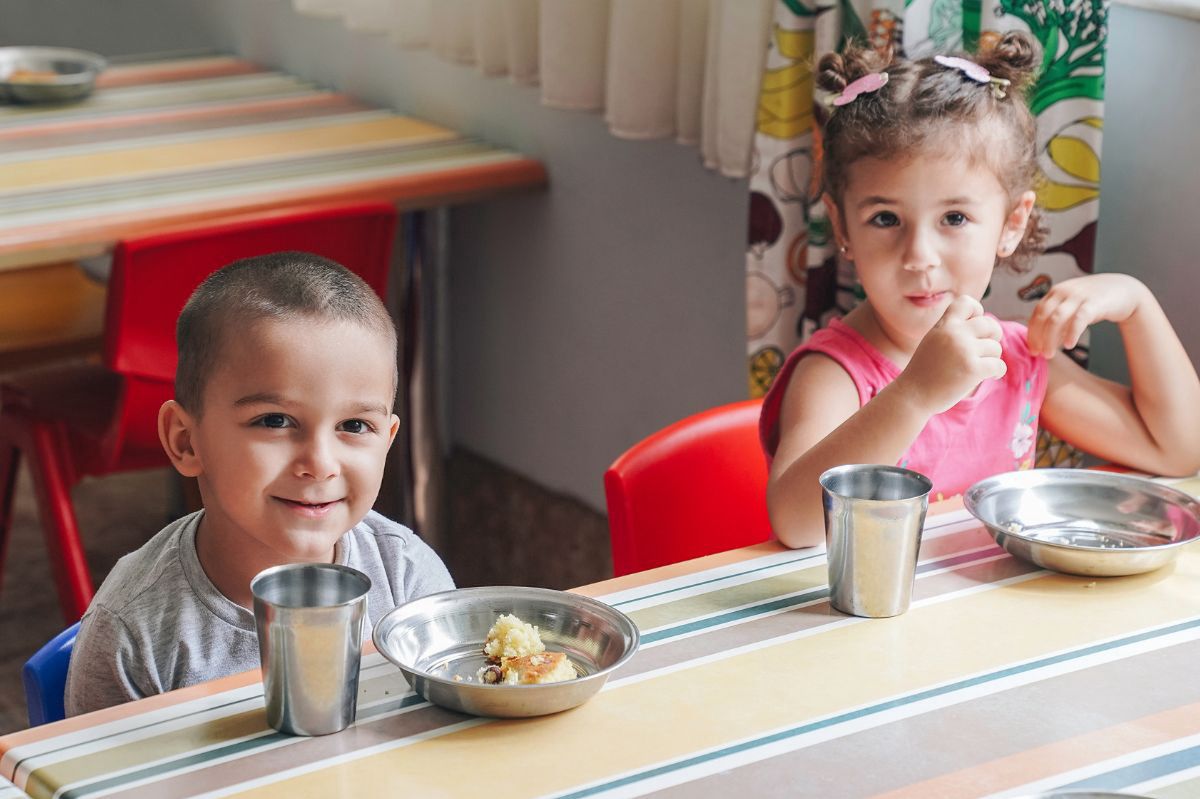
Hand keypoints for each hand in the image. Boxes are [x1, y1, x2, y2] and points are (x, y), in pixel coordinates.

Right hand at [895, 295, 1006, 414]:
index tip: (974, 328)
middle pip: (989, 325)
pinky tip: (989, 376)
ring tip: (978, 368)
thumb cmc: (924, 371)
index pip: (967, 303)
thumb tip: (987, 325)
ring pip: (995, 348)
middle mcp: (954, 333)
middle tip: (984, 350)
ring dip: (992, 359)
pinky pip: (999, 365)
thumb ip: (952, 331)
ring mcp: (964, 350)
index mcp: (943, 325)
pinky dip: (997, 372)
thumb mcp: (933, 341)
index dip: (977, 312)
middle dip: (992, 338)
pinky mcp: (973, 369)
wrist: (912, 395)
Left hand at [1027, 274, 1147, 357]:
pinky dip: (1071, 333)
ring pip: (1056, 319)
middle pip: (1042, 316)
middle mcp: (1064, 291)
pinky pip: (1078, 319)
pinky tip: (1069, 345)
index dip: (1031, 332)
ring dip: (1049, 338)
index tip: (1032, 349)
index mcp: (1055, 292)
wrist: (1125, 289)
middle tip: (1038, 354)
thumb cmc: (1095, 302)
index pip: (1037, 313)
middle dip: (1037, 337)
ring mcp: (1078, 296)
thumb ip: (1058, 320)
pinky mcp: (1094, 302)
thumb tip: (1042, 342)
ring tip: (1049, 354)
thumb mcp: (1072, 307)